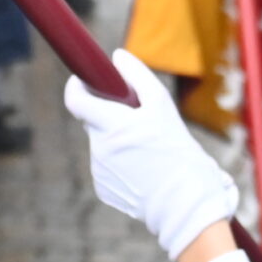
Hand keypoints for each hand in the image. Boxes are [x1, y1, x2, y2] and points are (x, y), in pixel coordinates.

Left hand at [62, 50, 237, 259]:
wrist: (186, 205)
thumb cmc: (178, 152)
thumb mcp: (163, 107)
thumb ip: (137, 76)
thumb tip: (117, 56)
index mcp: (111, 125)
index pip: (75, 100)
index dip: (76, 86)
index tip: (84, 80)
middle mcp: (99, 148)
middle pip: (93, 121)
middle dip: (109, 114)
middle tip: (136, 117)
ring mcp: (99, 171)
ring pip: (103, 144)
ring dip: (119, 140)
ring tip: (150, 151)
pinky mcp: (103, 189)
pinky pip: (107, 167)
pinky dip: (121, 164)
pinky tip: (145, 170)